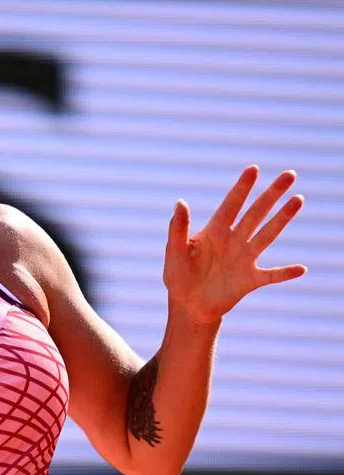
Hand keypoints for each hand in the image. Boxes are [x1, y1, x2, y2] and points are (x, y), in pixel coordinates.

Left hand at [163, 165, 305, 324]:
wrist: (188, 305)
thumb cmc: (179, 275)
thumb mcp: (174, 252)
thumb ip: (177, 228)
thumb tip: (180, 202)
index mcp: (214, 231)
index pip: (230, 205)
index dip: (241, 188)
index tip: (253, 169)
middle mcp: (233, 240)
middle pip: (256, 213)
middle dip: (271, 194)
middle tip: (290, 174)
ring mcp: (244, 259)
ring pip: (267, 235)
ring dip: (282, 218)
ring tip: (298, 199)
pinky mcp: (250, 280)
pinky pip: (271, 276)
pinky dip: (285, 273)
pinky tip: (301, 269)